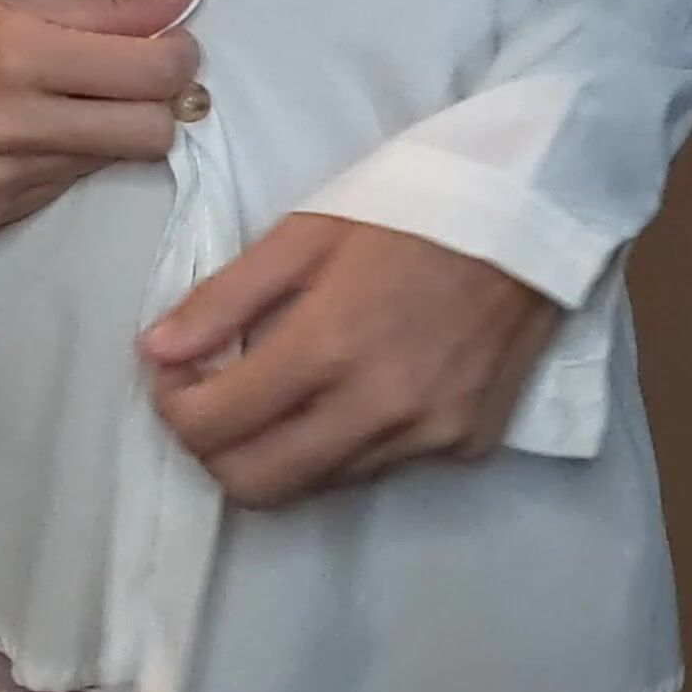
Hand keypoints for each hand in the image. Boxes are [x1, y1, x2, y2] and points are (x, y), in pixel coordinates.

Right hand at [0, 0, 200, 231]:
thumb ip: (111, 6)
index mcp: (19, 54)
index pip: (151, 74)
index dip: (180, 57)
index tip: (172, 45)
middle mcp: (10, 125)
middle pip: (150, 134)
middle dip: (159, 103)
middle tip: (135, 78)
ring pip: (112, 163)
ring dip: (110, 130)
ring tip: (68, 101)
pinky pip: (67, 189)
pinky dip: (66, 159)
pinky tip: (31, 134)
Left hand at [140, 213, 561, 505]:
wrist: (536, 212)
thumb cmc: (412, 206)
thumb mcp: (308, 230)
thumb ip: (227, 297)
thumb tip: (155, 353)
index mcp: (329, 344)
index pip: (214, 426)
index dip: (172, 408)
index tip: (172, 373)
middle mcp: (377, 408)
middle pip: (255, 484)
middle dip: (212, 450)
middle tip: (209, 396)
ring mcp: (428, 437)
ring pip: (316, 485)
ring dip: (275, 451)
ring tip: (275, 388)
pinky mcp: (466, 445)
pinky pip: (376, 469)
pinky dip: (340, 444)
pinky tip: (347, 388)